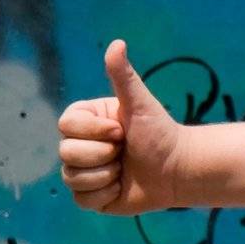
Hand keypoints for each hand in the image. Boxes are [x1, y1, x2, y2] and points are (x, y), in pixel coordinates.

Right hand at [58, 39, 187, 214]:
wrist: (179, 169)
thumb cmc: (161, 133)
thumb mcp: (141, 104)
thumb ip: (124, 77)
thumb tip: (117, 43)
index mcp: (84, 122)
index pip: (65, 126)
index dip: (96, 132)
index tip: (121, 130)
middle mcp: (79, 145)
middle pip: (66, 153)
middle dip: (103, 155)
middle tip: (125, 152)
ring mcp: (83, 172)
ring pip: (72, 177)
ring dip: (106, 176)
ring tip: (125, 170)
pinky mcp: (91, 197)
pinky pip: (82, 200)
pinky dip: (105, 195)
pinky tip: (122, 187)